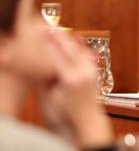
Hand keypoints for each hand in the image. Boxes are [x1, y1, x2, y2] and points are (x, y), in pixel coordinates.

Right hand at [40, 32, 112, 149]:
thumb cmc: (63, 116)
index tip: (38, 32)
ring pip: (79, 50)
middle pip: (69, 49)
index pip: (56, 55)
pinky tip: (74, 39)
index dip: (46, 43)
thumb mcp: (47, 100)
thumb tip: (32, 65)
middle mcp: (83, 74)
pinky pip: (86, 56)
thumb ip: (40, 81)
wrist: (86, 125)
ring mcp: (91, 73)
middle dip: (58, 36)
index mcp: (70, 80)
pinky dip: (79, 46)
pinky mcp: (94, 74)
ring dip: (68, 39)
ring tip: (57, 29)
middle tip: (47, 25)